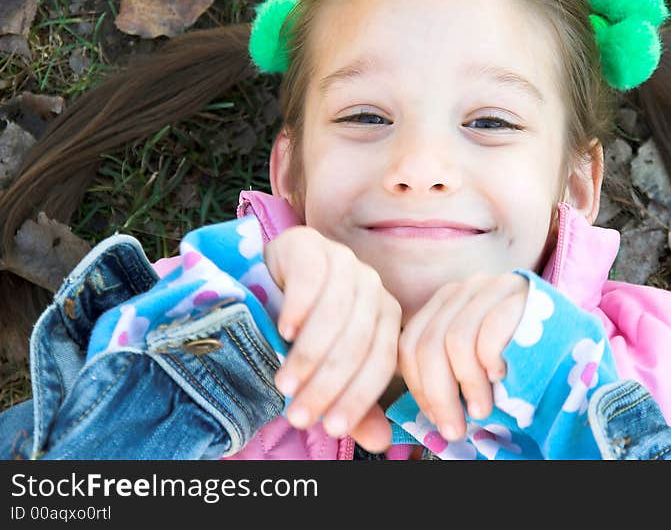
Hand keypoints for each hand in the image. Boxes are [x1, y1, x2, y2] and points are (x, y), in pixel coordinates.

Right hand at [264, 226, 401, 452]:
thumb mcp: (326, 368)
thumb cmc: (302, 330)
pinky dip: (299, 306)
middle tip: (298, 415)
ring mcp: (344, 261)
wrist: (267, 279)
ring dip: (310, 355)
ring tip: (285, 384)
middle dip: (327, 385)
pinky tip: (284, 330)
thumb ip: (353, 401)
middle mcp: (372, 287)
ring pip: (336, 314)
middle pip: (359, 342)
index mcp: (386, 318)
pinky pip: (312, 278)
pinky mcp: (311, 244)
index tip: (330, 428)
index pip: (381, 362)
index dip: (358, 399)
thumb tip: (381, 443)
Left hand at [398, 273, 527, 441]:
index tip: (434, 418)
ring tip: (482, 409)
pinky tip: (501, 377)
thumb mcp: (474, 364)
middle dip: (438, 394)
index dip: (417, 386)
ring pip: (456, 341)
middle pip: (428, 344)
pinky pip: (489, 333)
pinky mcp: (520, 293)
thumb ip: (445, 372)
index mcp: (444, 304)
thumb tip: (422, 411)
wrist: (574, 342)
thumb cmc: (520, 360)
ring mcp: (491, 287)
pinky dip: (490, 363)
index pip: (410, 343)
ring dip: (467, 385)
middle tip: (455, 428)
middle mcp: (464, 289)